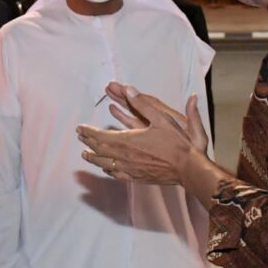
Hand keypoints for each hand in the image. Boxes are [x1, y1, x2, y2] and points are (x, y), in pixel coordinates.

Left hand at [77, 83, 206, 183]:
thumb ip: (143, 104)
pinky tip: (106, 169)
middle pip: (100, 150)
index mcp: (128, 141)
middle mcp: (125, 157)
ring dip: (94, 158)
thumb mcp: (161, 118)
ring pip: (105, 164)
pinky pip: (117, 175)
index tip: (80, 128)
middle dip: (88, 142)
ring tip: (85, 154)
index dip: (89, 132)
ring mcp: (130, 169)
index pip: (101, 136)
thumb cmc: (176, 143)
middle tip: (80, 137)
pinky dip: (108, 170)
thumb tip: (129, 89)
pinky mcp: (137, 178)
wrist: (187, 168)